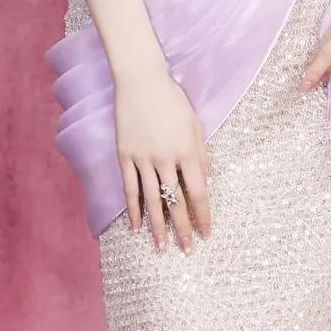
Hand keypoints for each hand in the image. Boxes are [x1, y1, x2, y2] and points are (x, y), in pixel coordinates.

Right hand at [113, 62, 211, 251]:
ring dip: (157, 227)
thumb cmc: (173, 100)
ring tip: (161, 248)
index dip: (203, 215)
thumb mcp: (195, 124)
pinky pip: (130, 188)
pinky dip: (133, 209)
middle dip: (182, 228)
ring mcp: (143, 158)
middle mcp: (166, 158)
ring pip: (151, 200)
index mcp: (188, 150)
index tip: (206, 233)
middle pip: (175, 201)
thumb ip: (201, 154)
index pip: (198, 192)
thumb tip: (204, 181)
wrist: (141, 81)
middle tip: (187, 249)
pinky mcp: (125, 156)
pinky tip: (136, 227)